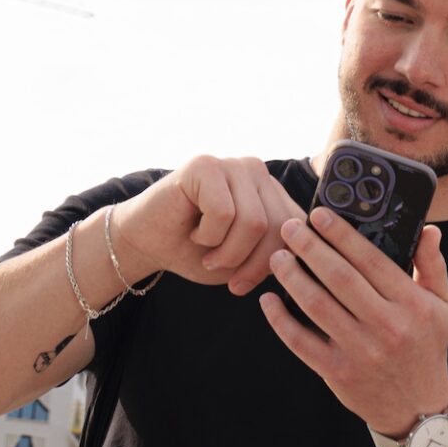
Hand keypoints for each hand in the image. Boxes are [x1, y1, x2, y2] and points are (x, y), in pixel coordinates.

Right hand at [110, 157, 308, 296]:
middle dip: (251, 262)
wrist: (146, 242)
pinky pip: (223, 212)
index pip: (298, 230)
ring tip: (207, 251)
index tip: (245, 282)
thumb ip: (277, 254)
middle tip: (222, 270)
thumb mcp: (247, 260)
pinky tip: (192, 230)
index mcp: (273, 193)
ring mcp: (232, 164)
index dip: (275, 263)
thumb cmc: (198, 252)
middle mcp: (257, 172)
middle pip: (279, 227)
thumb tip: (300, 255)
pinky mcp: (205, 165)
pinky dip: (207, 235)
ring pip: (254, 222)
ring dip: (226, 251)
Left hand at [257, 211, 447, 436]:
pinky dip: (279, 319)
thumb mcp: (442, 306)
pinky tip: (269, 300)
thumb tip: (429, 229)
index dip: (342, 234)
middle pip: (339, 277)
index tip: (319, 215)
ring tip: (278, 258)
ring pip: (316, 304)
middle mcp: (388, 327)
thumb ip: (433, 266)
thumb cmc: (427, 347)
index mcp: (413, 305)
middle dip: (309, 247)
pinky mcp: (338, 372)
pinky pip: (300, 341)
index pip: (372, 260)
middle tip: (289, 228)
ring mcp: (361, 352)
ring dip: (292, 277)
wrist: (418, 409)